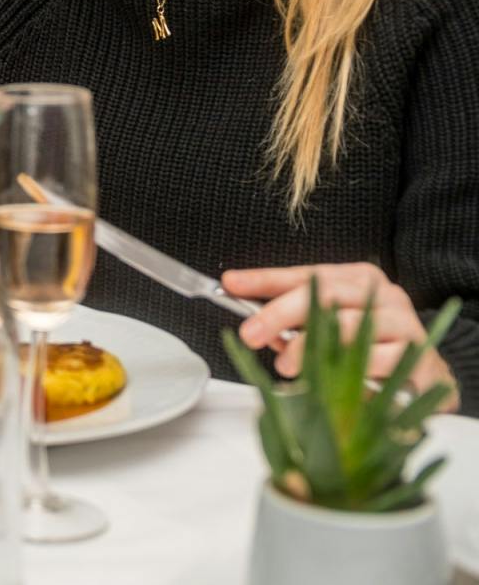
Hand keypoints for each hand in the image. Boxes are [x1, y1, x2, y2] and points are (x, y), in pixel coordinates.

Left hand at [223, 262, 458, 408]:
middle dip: (282, 313)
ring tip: (287, 366)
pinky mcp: (424, 360)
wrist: (427, 378)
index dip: (266, 279)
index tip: (231, 284)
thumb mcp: (326, 326)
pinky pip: (381, 363)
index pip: (307, 274)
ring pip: (352, 327)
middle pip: (327, 294)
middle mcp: (386, 295)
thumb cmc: (369, 347)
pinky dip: (351, 372)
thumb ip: (288, 317)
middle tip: (252, 333)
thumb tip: (242, 301)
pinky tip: (333, 383)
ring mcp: (407, 326)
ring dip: (312, 347)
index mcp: (360, 279)